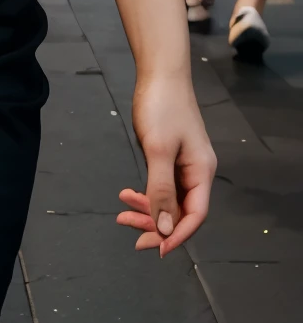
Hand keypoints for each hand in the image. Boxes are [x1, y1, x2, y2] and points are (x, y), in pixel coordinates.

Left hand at [117, 76, 215, 255]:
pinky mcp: (169, 156)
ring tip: (121, 213)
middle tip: (128, 229)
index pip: (195, 215)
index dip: (177, 235)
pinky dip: (145, 193)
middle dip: (156, 224)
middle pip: (180, 211)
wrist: (159, 73)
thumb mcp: (159, 150)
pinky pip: (160, 186)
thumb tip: (166, 228)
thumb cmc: (162, 108)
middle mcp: (196, 172)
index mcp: (201, 172)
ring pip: (168, 200)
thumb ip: (161, 190)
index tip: (155, 249)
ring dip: (147, 209)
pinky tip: (127, 194)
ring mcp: (182, 164)